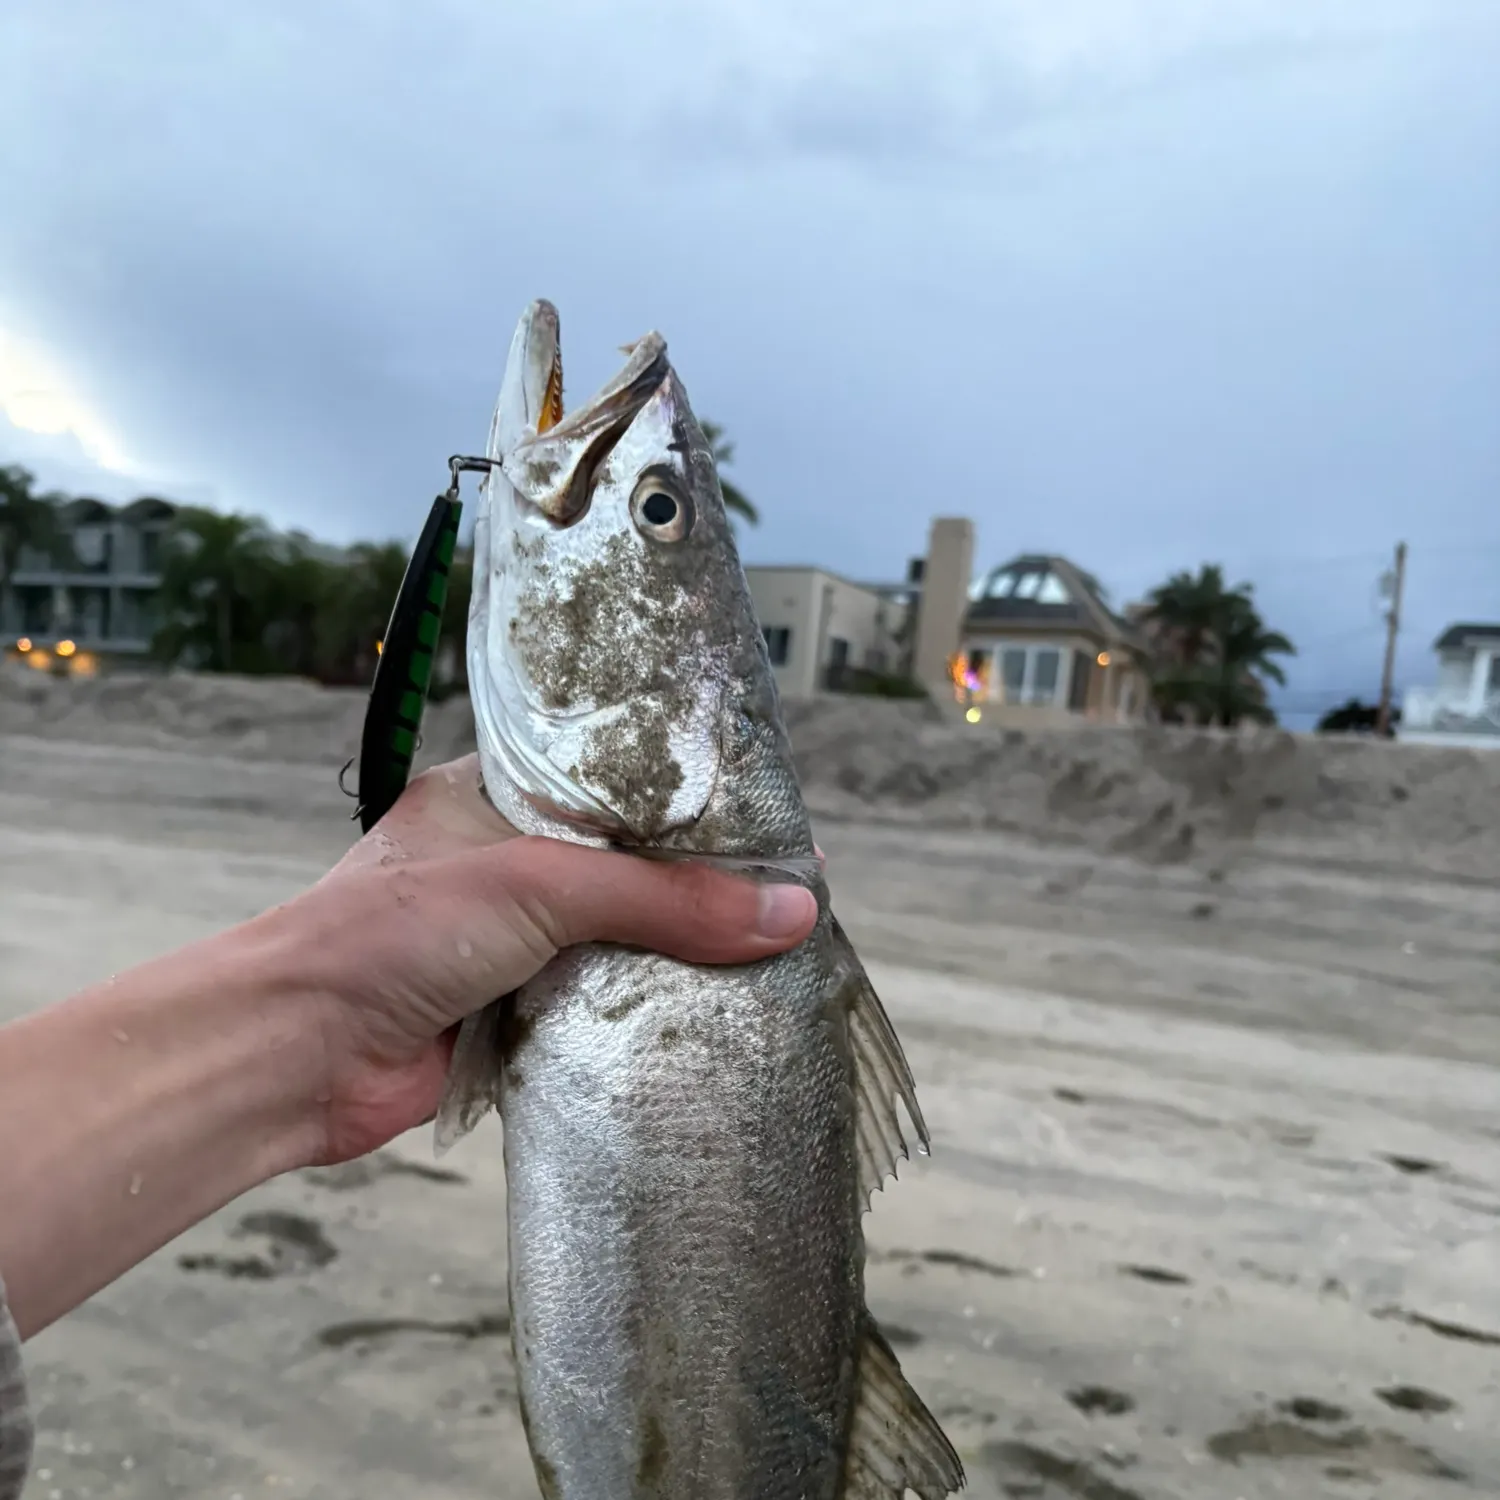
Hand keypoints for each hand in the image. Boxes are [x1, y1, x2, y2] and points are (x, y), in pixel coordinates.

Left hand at [273, 756, 820, 1164]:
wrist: (296, 1055)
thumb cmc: (393, 933)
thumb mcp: (539, 884)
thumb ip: (662, 897)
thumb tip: (788, 911)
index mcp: (498, 796)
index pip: (617, 783)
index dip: (692, 802)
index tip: (769, 820)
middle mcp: (506, 862)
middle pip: (628, 867)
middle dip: (698, 885)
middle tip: (787, 894)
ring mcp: (509, 941)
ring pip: (619, 939)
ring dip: (678, 954)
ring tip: (771, 954)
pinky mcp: (513, 1012)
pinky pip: (602, 1004)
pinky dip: (647, 1012)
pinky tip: (711, 1015)